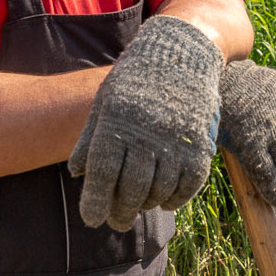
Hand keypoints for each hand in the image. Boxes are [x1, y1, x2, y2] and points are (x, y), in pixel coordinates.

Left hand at [68, 16, 222, 230]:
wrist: (181, 53)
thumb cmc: (135, 79)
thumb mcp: (105, 101)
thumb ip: (90, 137)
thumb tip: (77, 173)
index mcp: (116, 123)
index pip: (101, 173)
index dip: (95, 201)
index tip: (92, 219)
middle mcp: (145, 135)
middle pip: (130, 189)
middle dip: (120, 212)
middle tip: (116, 222)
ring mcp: (175, 140)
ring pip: (160, 190)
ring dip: (147, 205)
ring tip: (139, 208)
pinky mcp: (199, 143)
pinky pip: (190, 184)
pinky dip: (178, 198)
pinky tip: (166, 201)